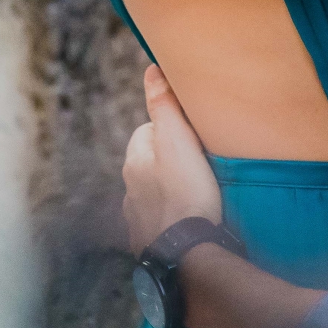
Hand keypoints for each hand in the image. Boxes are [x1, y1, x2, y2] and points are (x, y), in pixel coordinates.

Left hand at [121, 65, 222, 251]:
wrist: (189, 258)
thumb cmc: (186, 195)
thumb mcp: (179, 141)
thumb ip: (164, 105)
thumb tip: (151, 69)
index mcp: (133, 163)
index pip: (147, 131)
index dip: (170, 131)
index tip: (193, 140)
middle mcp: (129, 193)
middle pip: (150, 166)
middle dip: (169, 164)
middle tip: (199, 168)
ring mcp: (137, 223)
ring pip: (153, 197)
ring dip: (170, 195)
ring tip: (197, 199)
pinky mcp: (149, 248)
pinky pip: (160, 227)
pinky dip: (171, 223)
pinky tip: (190, 227)